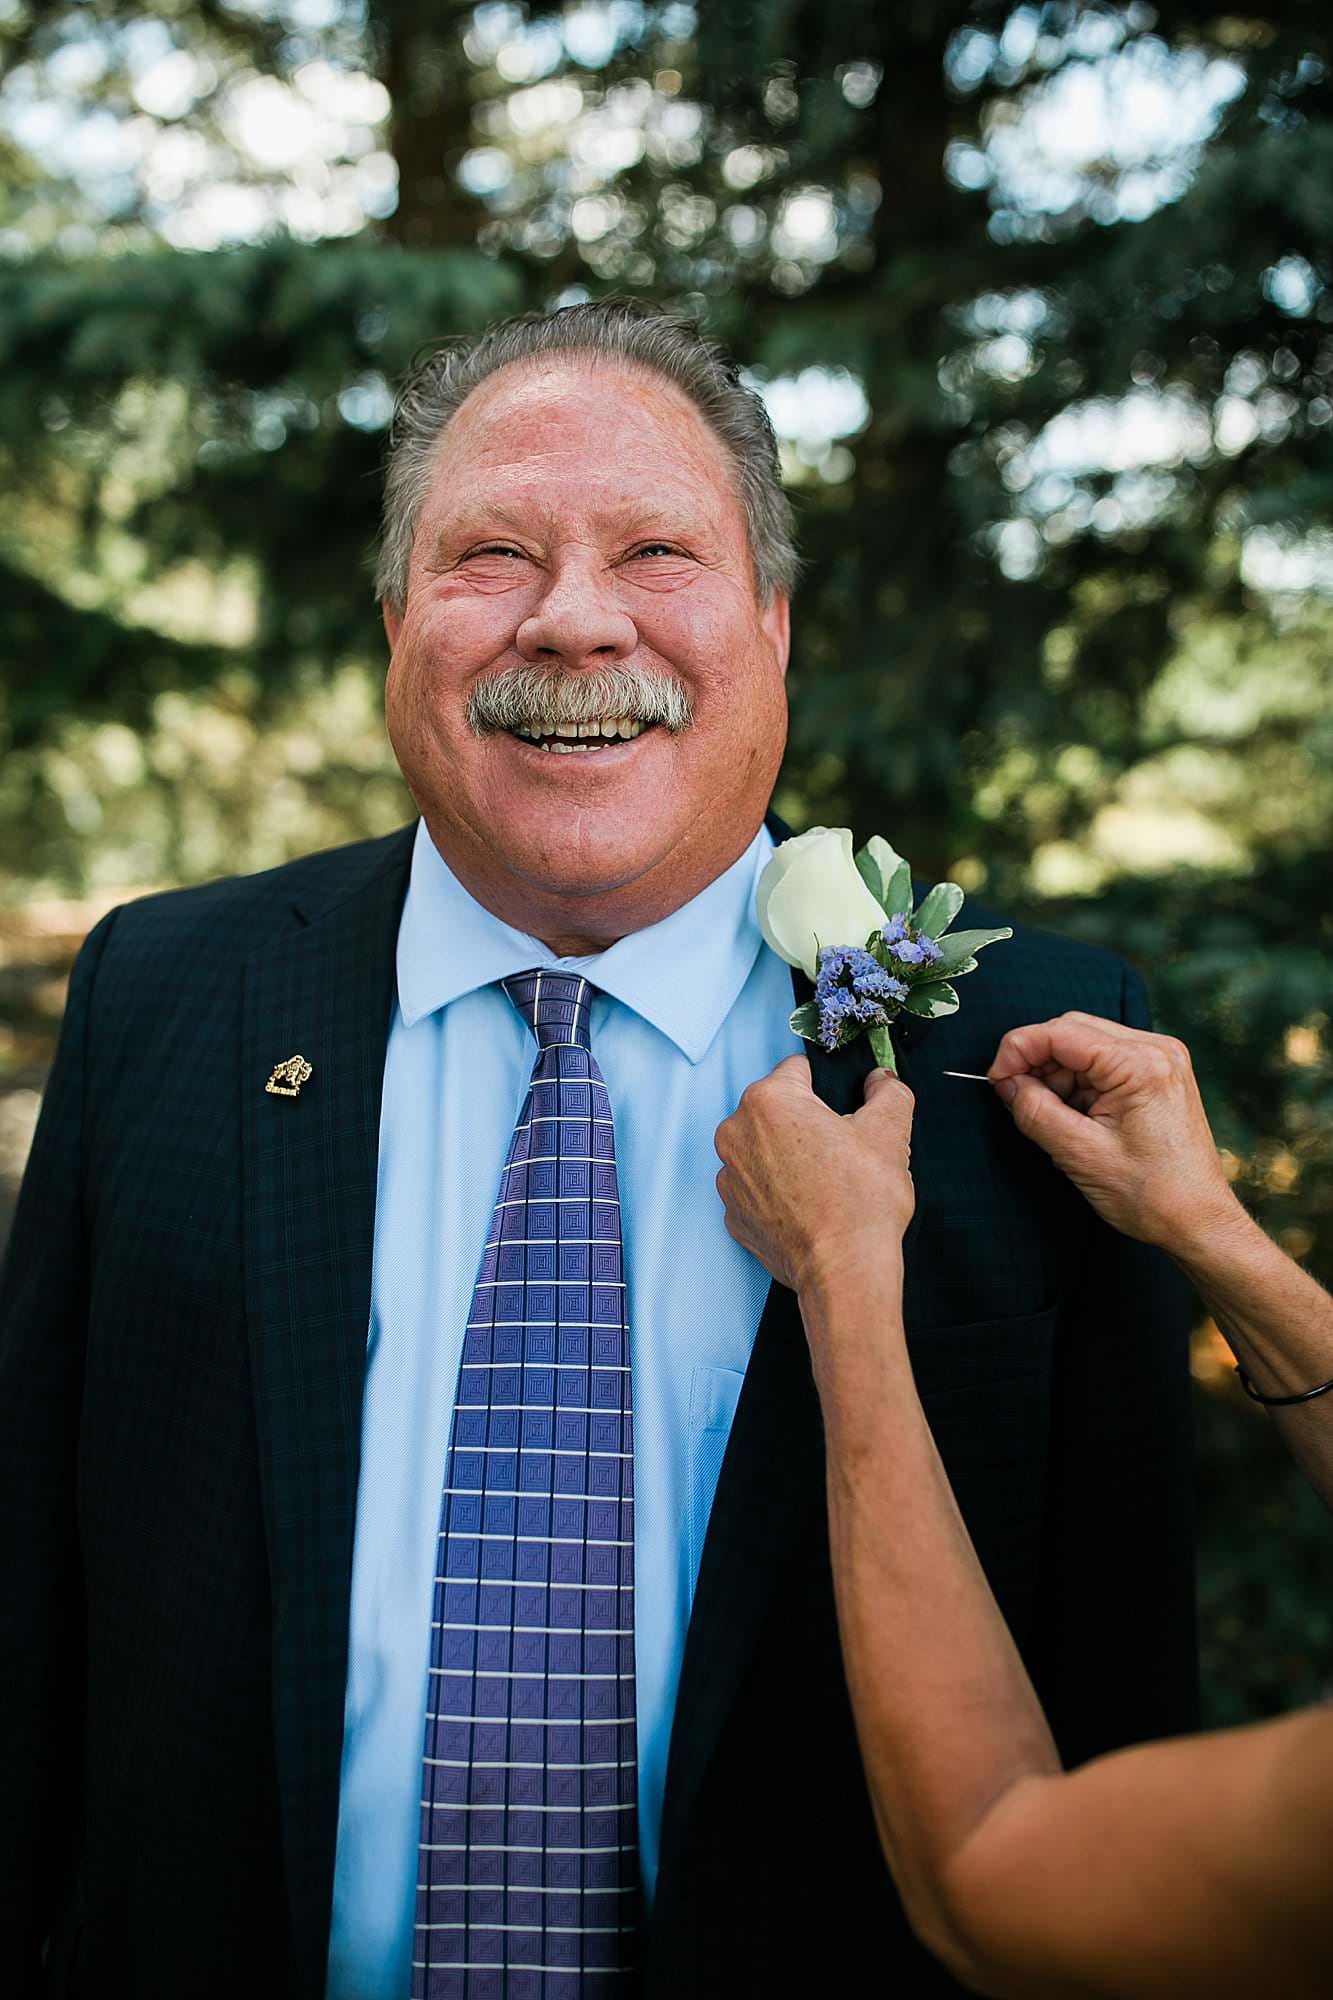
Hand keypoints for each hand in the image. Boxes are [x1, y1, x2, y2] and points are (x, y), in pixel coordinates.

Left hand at [715, 1055, 915, 1292]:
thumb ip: (888, 1091)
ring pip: (764, 1151)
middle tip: (840, 1151)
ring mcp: (729, 1178)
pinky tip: (808, 1208)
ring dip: (788, 1158)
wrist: (844, 1270)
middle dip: (806, 1123)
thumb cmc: (861, 1201)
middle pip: (776, 1111)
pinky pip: (757, 1189)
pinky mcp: (733, 1215)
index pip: (797, 1070)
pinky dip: (778, 1193)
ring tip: (825, 1184)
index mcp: (768, 1101)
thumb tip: (881, 1080)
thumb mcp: (890, 1130)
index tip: (843, 1109)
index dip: (827, 1087)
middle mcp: (735, 1134)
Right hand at [988, 1011, 1239, 1252]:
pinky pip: (1104, 1062)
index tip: (995, 1079)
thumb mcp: (1080, 1155)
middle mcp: (1157, 1050)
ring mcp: (1161, 1060)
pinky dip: (1078, 1083)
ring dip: (1056, 1074)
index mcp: (1141, 1065)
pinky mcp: (1158, 1075)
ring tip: (1050, 1117)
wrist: (1199, 1222)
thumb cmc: (1152, 1195)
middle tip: (1015, 1097)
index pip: (1060, 1032)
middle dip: (1036, 1061)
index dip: (1017, 1050)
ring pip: (1085, 1045)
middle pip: (1072, 1030)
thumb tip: (1006, 1084)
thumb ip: (1035, 1111)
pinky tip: (1073, 1116)